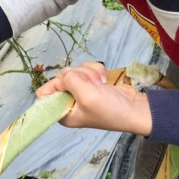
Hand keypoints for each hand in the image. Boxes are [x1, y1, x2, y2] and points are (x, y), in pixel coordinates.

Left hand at [36, 62, 151, 134]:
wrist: (134, 109)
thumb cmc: (109, 109)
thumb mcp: (87, 97)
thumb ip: (70, 82)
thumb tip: (64, 73)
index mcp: (62, 110)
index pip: (44, 93)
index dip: (55, 85)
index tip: (68, 85)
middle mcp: (68, 100)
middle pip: (60, 77)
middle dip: (77, 76)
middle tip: (90, 85)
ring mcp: (80, 90)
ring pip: (74, 70)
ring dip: (89, 73)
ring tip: (100, 84)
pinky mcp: (91, 82)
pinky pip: (86, 67)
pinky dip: (95, 70)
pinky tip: (103, 80)